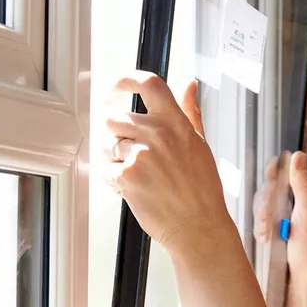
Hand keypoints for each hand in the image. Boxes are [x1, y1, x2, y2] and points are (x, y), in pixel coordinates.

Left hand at [104, 72, 233, 251]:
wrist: (198, 226)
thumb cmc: (202, 190)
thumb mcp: (200, 144)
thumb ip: (189, 111)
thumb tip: (189, 84)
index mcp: (176, 123)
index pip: (149, 84)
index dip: (126, 80)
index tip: (117, 87)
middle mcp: (158, 134)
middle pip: (114, 117)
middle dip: (116, 135)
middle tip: (129, 152)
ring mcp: (140, 155)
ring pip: (107, 144)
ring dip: (115, 159)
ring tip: (137, 175)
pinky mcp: (126, 177)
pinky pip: (105, 169)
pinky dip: (113, 180)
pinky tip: (134, 189)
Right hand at [253, 151, 306, 285]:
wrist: (304, 285)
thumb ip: (302, 184)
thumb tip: (299, 156)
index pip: (292, 172)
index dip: (278, 172)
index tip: (269, 175)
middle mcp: (300, 207)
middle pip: (273, 189)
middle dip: (266, 202)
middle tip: (267, 218)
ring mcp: (288, 221)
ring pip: (266, 205)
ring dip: (262, 217)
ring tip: (266, 232)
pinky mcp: (278, 234)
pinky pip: (263, 222)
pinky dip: (261, 229)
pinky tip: (264, 239)